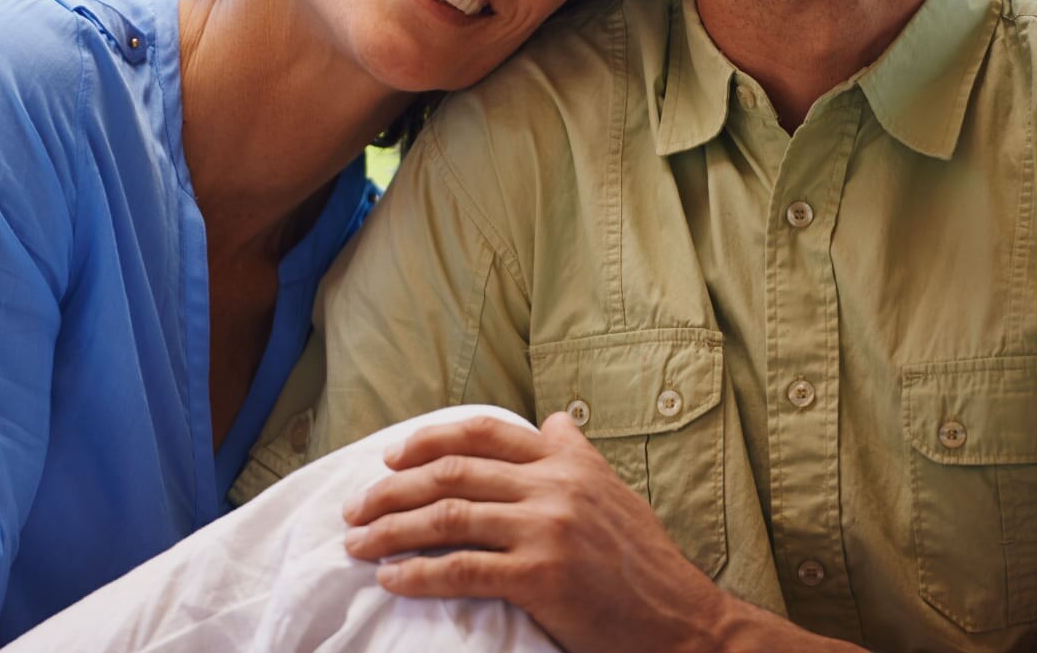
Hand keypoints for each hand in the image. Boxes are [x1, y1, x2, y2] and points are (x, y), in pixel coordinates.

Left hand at [340, 411, 726, 652]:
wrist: (680, 617)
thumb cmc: (642, 560)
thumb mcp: (613, 490)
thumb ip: (575, 454)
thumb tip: (552, 419)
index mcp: (567, 459)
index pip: (483, 432)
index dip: (428, 439)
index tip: (390, 457)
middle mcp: (554, 483)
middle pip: (452, 471)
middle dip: (392, 488)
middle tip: (356, 505)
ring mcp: (546, 528)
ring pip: (447, 515)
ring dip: (391, 530)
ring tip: (356, 543)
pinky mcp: (540, 576)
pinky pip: (461, 569)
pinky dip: (417, 573)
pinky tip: (390, 578)